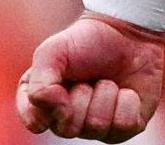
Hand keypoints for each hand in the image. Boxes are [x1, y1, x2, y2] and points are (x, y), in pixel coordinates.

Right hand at [16, 13, 164, 140]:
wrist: (129, 34)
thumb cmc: (86, 42)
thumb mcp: (53, 51)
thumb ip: (40, 82)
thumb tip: (56, 110)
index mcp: (43, 101)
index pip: (35, 122)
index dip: (48, 106)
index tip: (59, 88)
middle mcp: (67, 120)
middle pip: (68, 128)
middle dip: (81, 95)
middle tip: (87, 77)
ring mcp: (95, 128)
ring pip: (97, 126)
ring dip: (105, 95)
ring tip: (107, 81)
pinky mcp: (123, 129)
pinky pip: (123, 125)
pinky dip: (127, 102)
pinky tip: (126, 91)